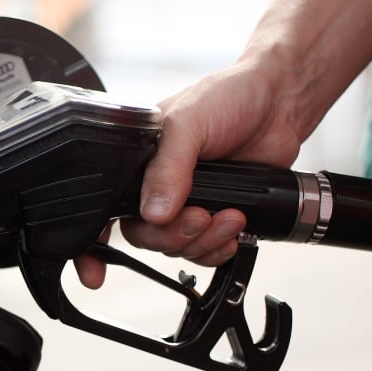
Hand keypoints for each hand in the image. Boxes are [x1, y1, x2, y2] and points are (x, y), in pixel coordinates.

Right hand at [76, 62, 300, 288]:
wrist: (279, 102)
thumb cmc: (227, 96)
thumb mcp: (187, 122)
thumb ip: (168, 168)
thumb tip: (154, 212)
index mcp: (134, 161)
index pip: (102, 206)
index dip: (93, 243)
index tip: (95, 273)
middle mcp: (153, 185)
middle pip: (142, 235)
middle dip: (171, 236)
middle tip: (199, 217)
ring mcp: (183, 202)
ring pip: (173, 246)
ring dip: (201, 241)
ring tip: (230, 217)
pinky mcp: (212, 214)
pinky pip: (202, 250)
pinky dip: (216, 249)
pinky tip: (233, 233)